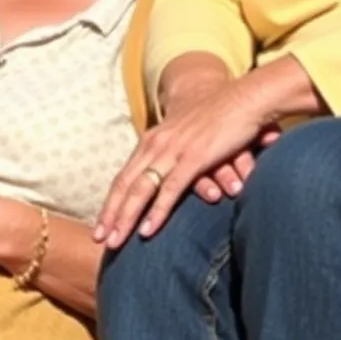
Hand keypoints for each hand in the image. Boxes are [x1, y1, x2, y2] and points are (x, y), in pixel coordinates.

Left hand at [94, 77, 270, 248]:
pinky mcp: (194, 158)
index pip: (123, 176)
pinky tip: (147, 231)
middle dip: (110, 214)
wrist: (242, 98)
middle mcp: (157, 144)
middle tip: (98, 239)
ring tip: (114, 242)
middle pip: (125, 184)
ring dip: (126, 218)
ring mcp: (173, 151)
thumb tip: (163, 184)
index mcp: (153, 140)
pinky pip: (170, 189)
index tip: (99, 226)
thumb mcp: (187, 137)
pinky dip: (157, 212)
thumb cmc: (217, 119)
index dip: (110, 203)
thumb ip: (173, 158)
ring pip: (141, 189)